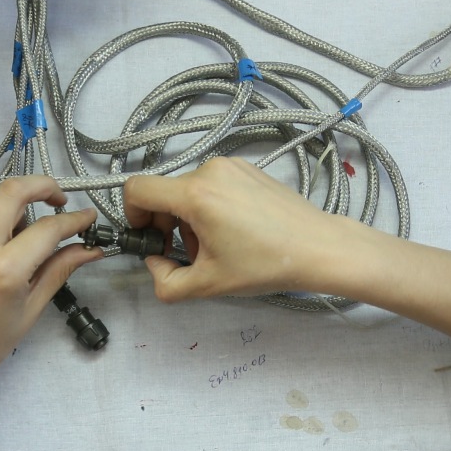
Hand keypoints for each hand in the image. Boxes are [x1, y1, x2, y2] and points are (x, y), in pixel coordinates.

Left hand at [0, 177, 102, 389]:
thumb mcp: (31, 308)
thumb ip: (59, 269)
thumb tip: (90, 249)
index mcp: (4, 271)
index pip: (48, 228)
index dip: (73, 219)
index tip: (86, 217)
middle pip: (13, 191)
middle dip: (42, 186)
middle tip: (56, 200)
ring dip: (11, 204)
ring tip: (20, 231)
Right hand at [122, 158, 353, 300]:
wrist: (318, 247)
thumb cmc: (267, 264)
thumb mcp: (208, 284)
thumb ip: (166, 281)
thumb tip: (154, 263)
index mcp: (195, 194)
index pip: (137, 189)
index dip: (132, 215)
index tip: (149, 238)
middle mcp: (209, 170)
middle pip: (164, 193)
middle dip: (166, 224)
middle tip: (188, 254)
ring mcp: (230, 165)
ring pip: (188, 190)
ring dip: (190, 219)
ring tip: (217, 245)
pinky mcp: (247, 168)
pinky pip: (211, 184)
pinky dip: (210, 207)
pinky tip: (234, 231)